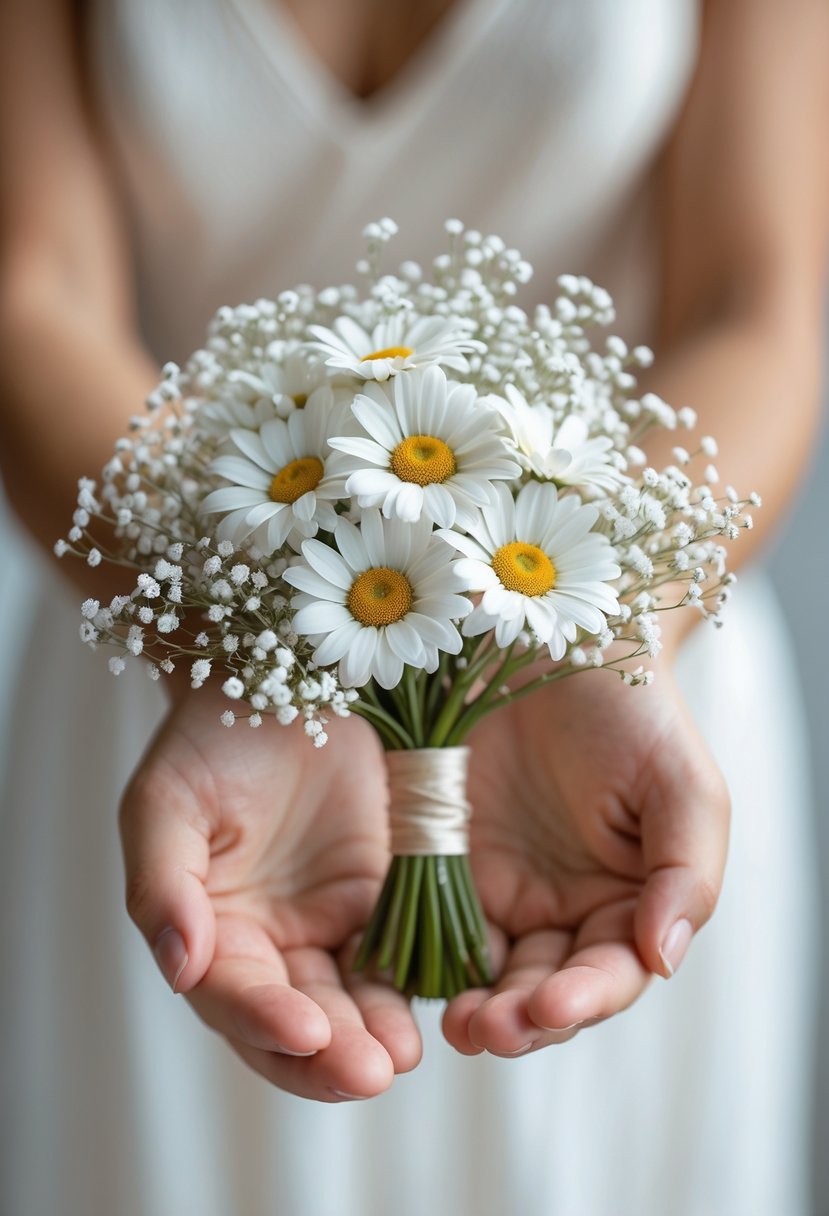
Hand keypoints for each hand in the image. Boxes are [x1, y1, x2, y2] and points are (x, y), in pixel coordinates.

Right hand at [119, 689, 420, 1100]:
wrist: (284, 677)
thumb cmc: (213, 735)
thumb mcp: (167, 801)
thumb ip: (163, 884)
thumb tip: (179, 967)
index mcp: (211, 928)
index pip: (233, 994)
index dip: (264, 1019)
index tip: (304, 1032)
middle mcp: (269, 941)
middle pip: (295, 1020)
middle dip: (328, 1054)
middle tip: (369, 1073)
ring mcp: (328, 923)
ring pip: (352, 1001)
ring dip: (373, 1035)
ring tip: (400, 1057)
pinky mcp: (380, 898)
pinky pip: (399, 954)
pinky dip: (412, 986)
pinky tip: (434, 1007)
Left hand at [443, 663, 728, 1055]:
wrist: (550, 638)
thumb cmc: (628, 707)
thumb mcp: (680, 783)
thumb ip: (684, 872)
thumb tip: (664, 958)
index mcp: (626, 901)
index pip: (610, 973)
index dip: (586, 999)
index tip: (553, 1006)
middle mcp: (561, 910)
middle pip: (542, 989)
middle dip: (520, 1019)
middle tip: (487, 1029)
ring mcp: (498, 890)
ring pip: (482, 973)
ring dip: (469, 1004)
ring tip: (453, 1022)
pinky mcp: (439, 861)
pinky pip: (424, 921)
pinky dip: (416, 956)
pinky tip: (399, 974)